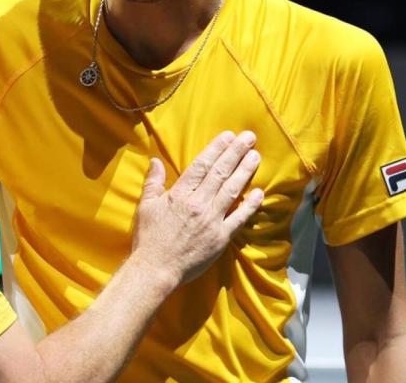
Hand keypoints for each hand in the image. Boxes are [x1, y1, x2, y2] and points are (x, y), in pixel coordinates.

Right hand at [132, 131, 263, 287]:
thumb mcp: (145, 206)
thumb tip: (155, 161)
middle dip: (236, 153)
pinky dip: (250, 205)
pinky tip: (259, 192)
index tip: (228, 136)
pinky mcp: (221, 238)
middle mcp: (198, 203)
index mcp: (180, 194)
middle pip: (220, 173)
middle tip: (249, 138)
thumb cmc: (148, 238)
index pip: (201, 165)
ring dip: (245, 172)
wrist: (155, 269)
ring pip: (232, 190)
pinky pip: (239, 219)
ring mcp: (211, 220)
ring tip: (256, 156)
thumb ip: (153, 182)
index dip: (216, 148)